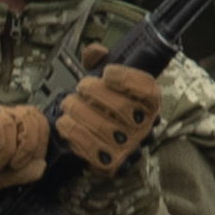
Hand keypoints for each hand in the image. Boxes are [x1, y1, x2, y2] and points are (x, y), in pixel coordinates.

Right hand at [0, 104, 50, 199]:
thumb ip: (20, 173)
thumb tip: (41, 166)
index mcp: (10, 125)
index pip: (36, 118)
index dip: (39, 140)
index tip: (28, 162)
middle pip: (26, 118)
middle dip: (25, 147)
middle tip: (13, 166)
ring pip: (5, 124)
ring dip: (3, 152)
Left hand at [53, 49, 161, 174]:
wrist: (107, 143)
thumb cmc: (108, 106)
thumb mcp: (108, 81)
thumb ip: (101, 61)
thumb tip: (94, 51)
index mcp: (148, 104)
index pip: (148, 91)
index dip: (127, 79)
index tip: (107, 72)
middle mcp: (143, 127)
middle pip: (121, 108)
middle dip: (95, 93)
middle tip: (80, 87)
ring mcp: (128, 147)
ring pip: (103, 129)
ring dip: (80, 112)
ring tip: (68, 104)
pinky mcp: (111, 163)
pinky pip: (92, 149)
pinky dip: (75, 133)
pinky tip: (65, 123)